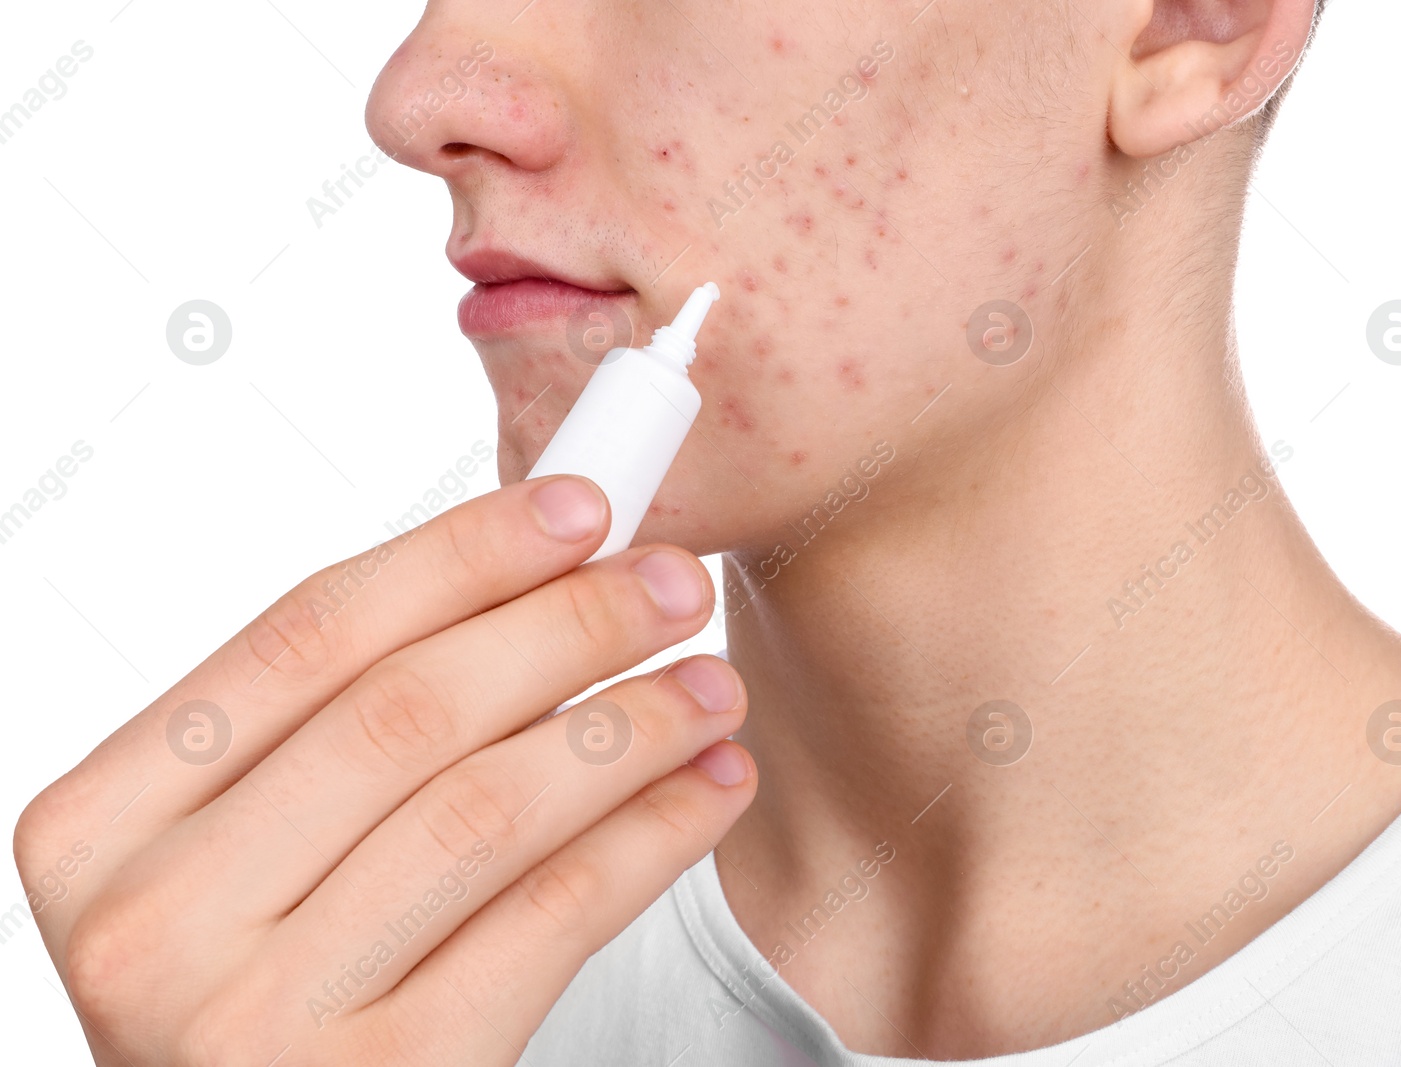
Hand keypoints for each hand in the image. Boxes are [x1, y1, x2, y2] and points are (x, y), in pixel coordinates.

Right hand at [12, 474, 755, 1064]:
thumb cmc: (264, 992)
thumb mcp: (242, 859)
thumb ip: (334, 733)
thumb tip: (532, 576)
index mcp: (102, 825)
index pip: (304, 637)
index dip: (459, 555)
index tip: (579, 506)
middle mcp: (155, 920)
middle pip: (404, 710)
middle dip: (567, 624)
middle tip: (673, 582)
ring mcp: (261, 1016)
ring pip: (487, 806)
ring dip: (628, 726)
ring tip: (712, 685)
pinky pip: (551, 914)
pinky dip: (650, 834)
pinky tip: (708, 789)